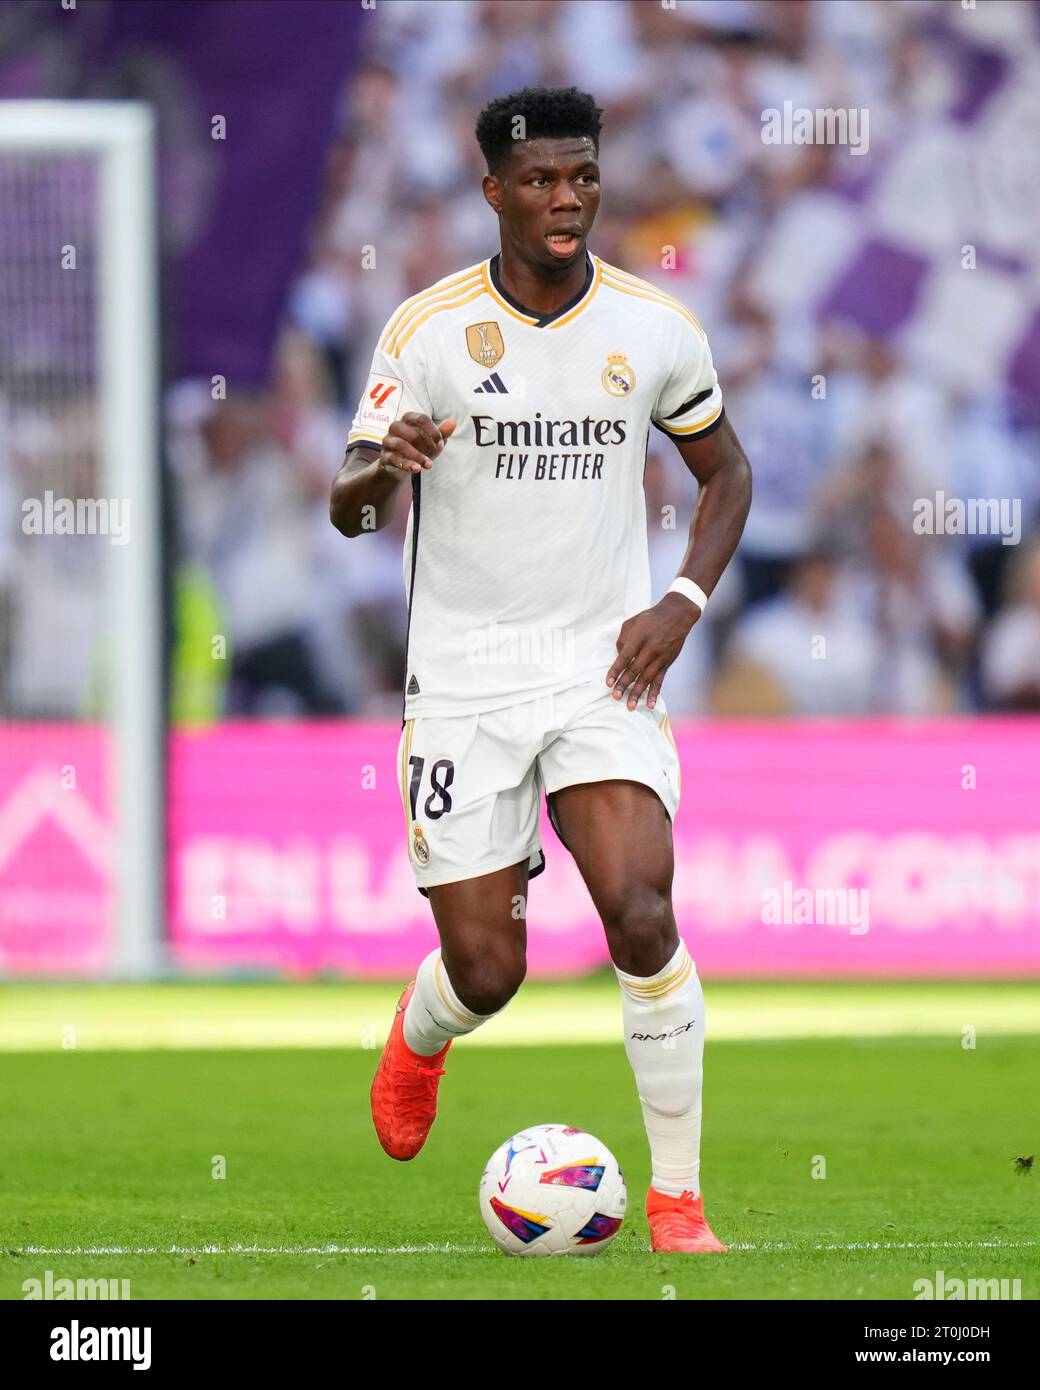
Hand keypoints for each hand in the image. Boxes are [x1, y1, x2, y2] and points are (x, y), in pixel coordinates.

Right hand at [378, 413, 456, 475]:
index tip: (441, 443)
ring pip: (399, 444)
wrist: (402, 467)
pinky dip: (405, 464)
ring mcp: (388, 441)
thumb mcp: (433, 442)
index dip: (432, 430)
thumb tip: (453, 422)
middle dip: (424, 443)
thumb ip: (443, 433)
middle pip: (408, 430)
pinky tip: (416, 469)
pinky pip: (392, 458)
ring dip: (416, 455)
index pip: (420, 418)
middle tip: (437, 452)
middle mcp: (396, 427)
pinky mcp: (384, 456)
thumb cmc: (419, 448)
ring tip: (429, 465)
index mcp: (408, 420)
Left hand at [606, 591, 699, 709]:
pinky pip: (660, 680)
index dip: (616, 671)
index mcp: (639, 636)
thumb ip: (623, 639)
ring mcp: (660, 656)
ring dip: (638, 693)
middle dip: (624, 685)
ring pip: (647, 678)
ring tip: (630, 706)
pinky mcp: (667, 662)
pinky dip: (655, 693)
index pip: (625, 657)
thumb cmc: (650, 618)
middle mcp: (650, 648)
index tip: (608, 683)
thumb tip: (619, 657)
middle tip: (616, 697)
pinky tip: (650, 704)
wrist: (677, 615)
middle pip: (635, 670)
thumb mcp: (632, 622)